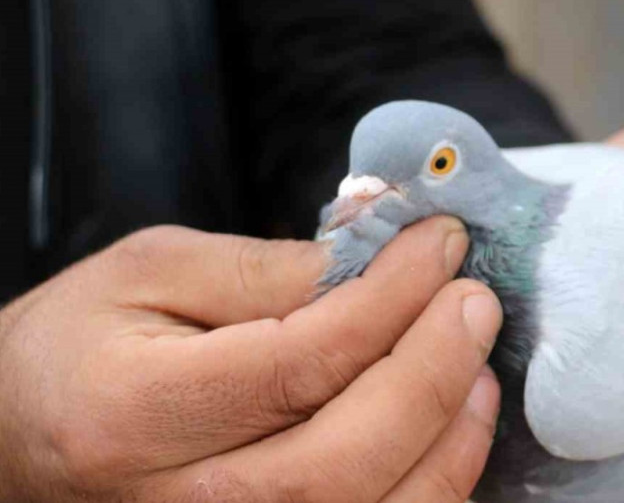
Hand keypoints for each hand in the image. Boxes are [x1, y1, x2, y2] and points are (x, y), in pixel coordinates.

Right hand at [0, 217, 502, 501]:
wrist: (16, 441)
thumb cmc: (79, 348)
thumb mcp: (150, 273)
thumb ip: (267, 270)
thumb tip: (381, 253)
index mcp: (135, 415)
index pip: (300, 363)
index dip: (392, 299)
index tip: (440, 245)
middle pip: (344, 458)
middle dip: (433, 372)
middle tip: (475, 303)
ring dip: (450, 439)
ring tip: (478, 364)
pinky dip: (432, 486)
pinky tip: (453, 425)